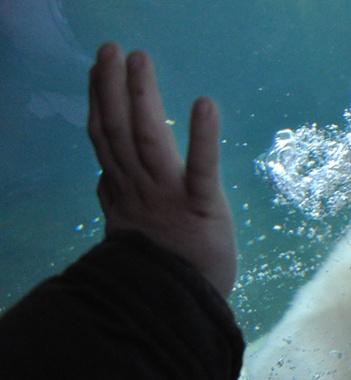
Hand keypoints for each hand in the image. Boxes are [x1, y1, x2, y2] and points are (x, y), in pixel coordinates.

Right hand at [87, 42, 236, 297]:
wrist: (176, 311)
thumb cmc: (163, 271)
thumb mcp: (130, 233)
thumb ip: (115, 202)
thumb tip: (101, 179)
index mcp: (124, 194)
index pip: (105, 139)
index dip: (99, 101)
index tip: (98, 71)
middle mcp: (140, 190)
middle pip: (118, 132)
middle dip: (111, 88)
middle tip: (111, 49)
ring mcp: (168, 198)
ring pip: (146, 140)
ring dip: (142, 98)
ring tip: (139, 61)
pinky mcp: (202, 208)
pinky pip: (200, 169)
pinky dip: (202, 137)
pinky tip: (204, 105)